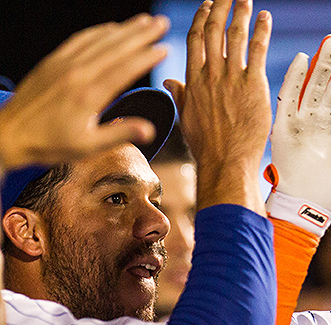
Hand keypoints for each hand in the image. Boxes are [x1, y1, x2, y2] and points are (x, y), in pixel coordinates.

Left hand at [0, 13, 169, 169]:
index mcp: (88, 95)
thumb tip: (149, 130)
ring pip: (99, 40)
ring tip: (144, 21)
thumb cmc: (49, 144)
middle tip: (162, 23)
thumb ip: (119, 133)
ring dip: (124, 29)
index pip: (124, 70)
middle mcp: (76, 74)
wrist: (9, 133)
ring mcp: (63, 64)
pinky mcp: (53, 61)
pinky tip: (111, 27)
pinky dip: (98, 31)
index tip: (164, 48)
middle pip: (115, 48)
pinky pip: (79, 40)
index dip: (146, 58)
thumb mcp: (87, 147)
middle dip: (141, 34)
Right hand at [164, 0, 271, 212]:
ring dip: (240, 13)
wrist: (225, 161)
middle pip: (213, 30)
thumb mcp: (187, 118)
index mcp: (193, 80)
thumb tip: (169, 83)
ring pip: (235, 35)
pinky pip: (257, 50)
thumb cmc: (207, 146)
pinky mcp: (253, 85)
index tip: (206, 5)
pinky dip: (261, 31)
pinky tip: (264, 18)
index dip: (201, 19)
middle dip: (220, 7)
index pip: (195, 39)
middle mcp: (211, 74)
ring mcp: (232, 78)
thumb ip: (181, 96)